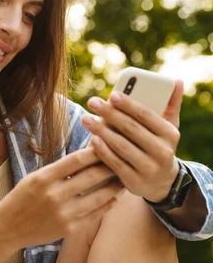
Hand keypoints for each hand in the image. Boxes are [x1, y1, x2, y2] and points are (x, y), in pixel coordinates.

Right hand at [0, 148, 124, 248]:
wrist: (8, 227)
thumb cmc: (21, 198)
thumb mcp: (35, 178)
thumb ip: (58, 170)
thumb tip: (85, 158)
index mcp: (44, 177)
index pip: (77, 159)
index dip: (96, 151)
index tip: (108, 145)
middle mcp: (54, 194)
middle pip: (91, 176)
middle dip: (110, 167)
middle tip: (123, 160)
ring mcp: (63, 213)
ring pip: (98, 196)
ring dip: (114, 187)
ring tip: (124, 180)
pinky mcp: (69, 229)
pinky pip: (94, 215)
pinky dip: (106, 205)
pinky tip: (114, 199)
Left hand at [81, 80, 183, 202]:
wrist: (161, 183)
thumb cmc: (157, 145)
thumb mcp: (167, 127)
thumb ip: (170, 104)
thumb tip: (176, 80)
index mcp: (169, 134)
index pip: (147, 115)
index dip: (129, 104)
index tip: (111, 94)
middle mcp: (162, 151)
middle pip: (131, 129)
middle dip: (109, 114)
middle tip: (92, 102)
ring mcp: (149, 168)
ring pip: (122, 146)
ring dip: (101, 131)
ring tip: (85, 118)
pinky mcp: (135, 182)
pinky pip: (116, 164)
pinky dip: (103, 151)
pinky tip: (92, 140)